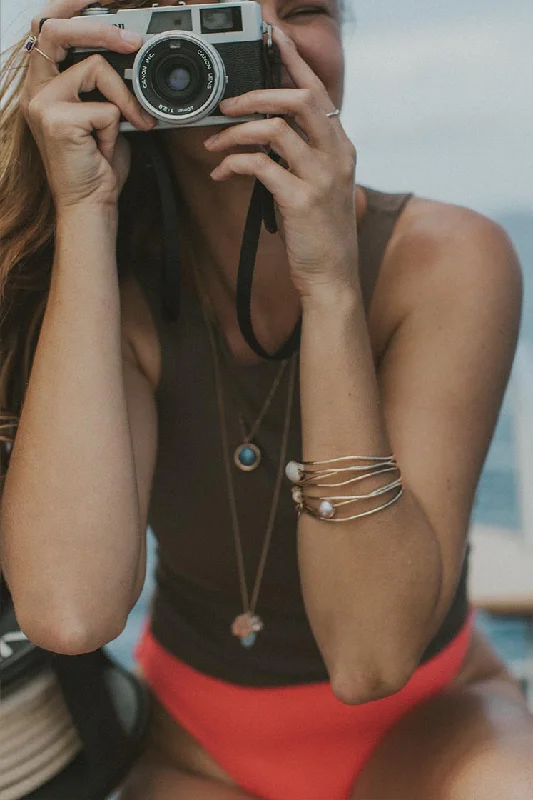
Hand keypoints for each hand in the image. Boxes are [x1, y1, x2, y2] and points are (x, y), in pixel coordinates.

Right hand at [20, 0, 155, 211]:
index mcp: (44, 86)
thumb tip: (131, 57)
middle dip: (100, 28)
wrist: (91, 204)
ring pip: (96, 68)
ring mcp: (42, 104)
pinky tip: (108, 146)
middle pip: (58, 30)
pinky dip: (120, 126)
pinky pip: (107, 105)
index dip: (69, 7)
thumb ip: (106, 87)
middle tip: (134, 40)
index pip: (48, 29)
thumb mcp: (105, 117)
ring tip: (132, 124)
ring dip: (124, 97)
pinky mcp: (56, 120)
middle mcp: (36, 91)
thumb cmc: (98, 166)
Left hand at [203, 27, 358, 298]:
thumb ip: (302, 156)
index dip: (295, 61)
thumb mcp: (320, 187)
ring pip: (274, 129)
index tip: (275, 37)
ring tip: (214, 144)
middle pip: (299, 99)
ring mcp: (321, 177)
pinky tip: (222, 172)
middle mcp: (336, 155)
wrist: (332, 277)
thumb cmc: (320, 234)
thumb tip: (266, 133)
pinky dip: (234, 163)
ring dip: (235, 132)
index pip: (318, 92)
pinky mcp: (301, 200)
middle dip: (256, 94)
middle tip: (226, 105)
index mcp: (341, 148)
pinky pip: (260, 165)